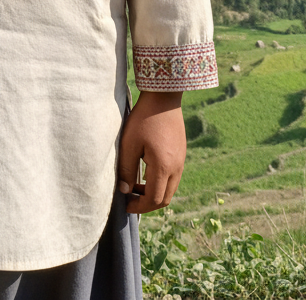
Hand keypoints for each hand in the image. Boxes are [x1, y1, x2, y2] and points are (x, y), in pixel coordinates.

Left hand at [118, 90, 185, 214]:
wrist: (163, 98)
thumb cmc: (144, 119)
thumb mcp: (129, 143)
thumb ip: (126, 169)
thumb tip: (123, 190)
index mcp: (164, 167)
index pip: (154, 199)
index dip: (139, 207)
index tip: (125, 205)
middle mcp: (177, 168)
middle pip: (164, 199)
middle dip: (146, 204)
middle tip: (129, 198)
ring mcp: (181, 162)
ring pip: (170, 189)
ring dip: (153, 193)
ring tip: (134, 186)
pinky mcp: (181, 155)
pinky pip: (172, 178)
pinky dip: (159, 182)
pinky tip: (144, 172)